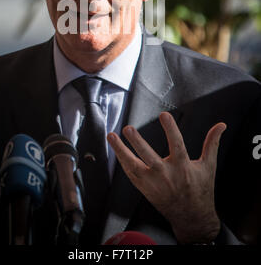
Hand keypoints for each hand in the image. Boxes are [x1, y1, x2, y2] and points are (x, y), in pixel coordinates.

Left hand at [107, 112, 225, 243]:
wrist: (192, 217)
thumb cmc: (200, 189)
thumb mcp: (208, 166)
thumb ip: (212, 143)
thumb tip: (221, 125)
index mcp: (183, 168)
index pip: (176, 145)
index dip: (170, 129)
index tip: (163, 115)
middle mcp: (166, 175)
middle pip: (149, 157)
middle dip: (138, 143)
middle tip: (128, 129)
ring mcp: (153, 183)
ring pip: (133, 166)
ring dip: (121, 150)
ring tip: (111, 136)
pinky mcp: (145, 189)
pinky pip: (130, 173)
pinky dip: (122, 160)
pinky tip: (116, 148)